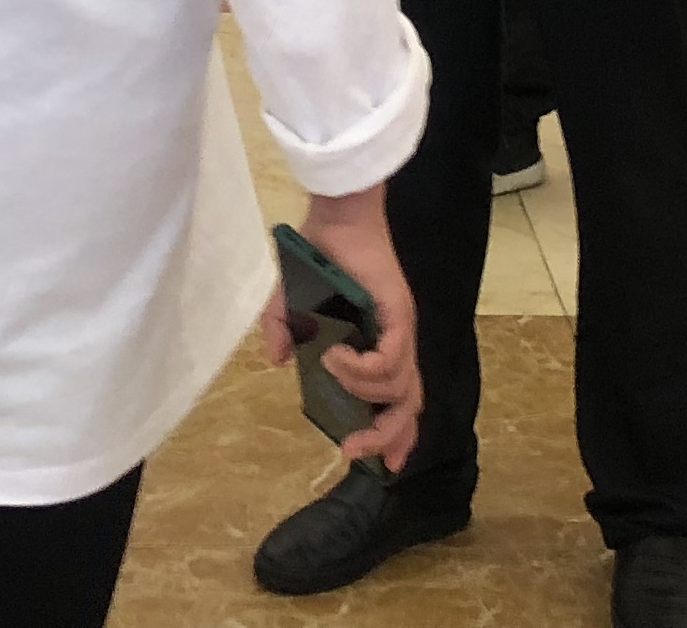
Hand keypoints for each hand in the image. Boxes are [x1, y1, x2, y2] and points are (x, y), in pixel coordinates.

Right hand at [258, 185, 420, 476]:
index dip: (397, 437)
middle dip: (385, 437)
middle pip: (408, 407)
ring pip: (398, 388)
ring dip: (361, 388)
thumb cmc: (317, 257)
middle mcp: (397, 345)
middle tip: (352, 451)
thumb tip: (278, 362)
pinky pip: (390, 361)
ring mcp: (401, 332)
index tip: (384, 467)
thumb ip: (283, 332)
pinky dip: (363, 368)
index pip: (400, 403)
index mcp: (379, 347)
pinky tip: (336, 356)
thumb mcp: (288, 304)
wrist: (334, 219)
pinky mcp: (400, 316)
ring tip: (330, 367)